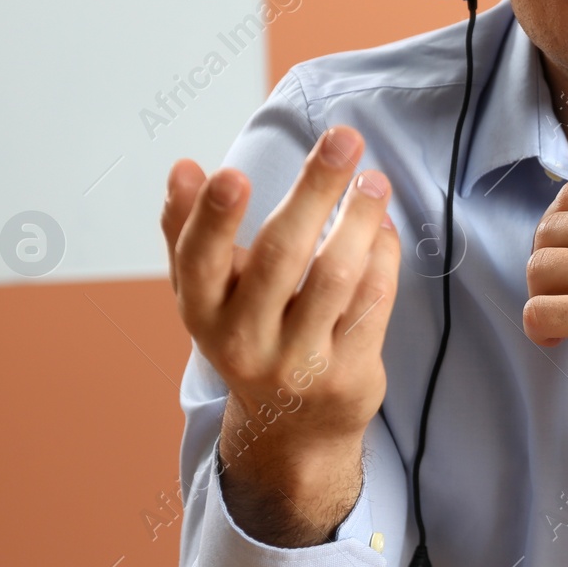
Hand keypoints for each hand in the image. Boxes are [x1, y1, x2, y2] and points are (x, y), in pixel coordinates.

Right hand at [160, 125, 401, 543]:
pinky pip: (373, 301)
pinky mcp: (348, 374)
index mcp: (204, 312)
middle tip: (343, 138)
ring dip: (360, 217)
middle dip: (314, 190)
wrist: (290, 427)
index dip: (210, 219)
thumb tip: (184, 169)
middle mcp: (246, 341)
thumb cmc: (249, 331)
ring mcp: (299, 362)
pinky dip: (383, 255)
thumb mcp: (208, 292)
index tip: (229, 173)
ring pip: (336, 275)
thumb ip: (189, 230)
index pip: (198, 262)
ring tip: (374, 179)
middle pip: (281, 255)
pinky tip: (384, 226)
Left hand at [522, 177, 567, 528]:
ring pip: (537, 268)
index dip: (558, 225)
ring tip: (562, 319)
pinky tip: (557, 338)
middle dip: (548, 264)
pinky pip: (536, 311)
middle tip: (562, 292)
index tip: (565, 254)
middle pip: (550, 229)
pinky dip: (537, 328)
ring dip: (542, 296)